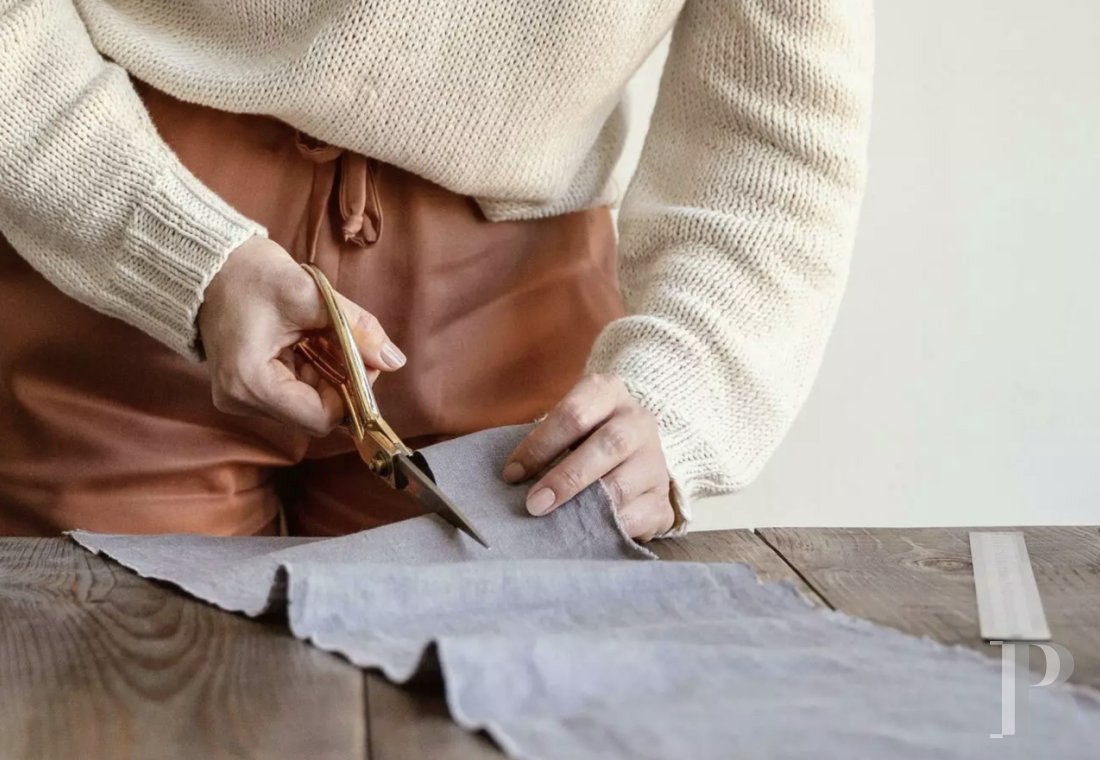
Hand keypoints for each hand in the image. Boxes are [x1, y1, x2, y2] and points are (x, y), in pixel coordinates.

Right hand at [197, 236, 405, 435]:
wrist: (210, 263)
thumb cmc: (250, 273)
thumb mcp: (310, 295)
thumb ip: (355, 329)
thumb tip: (395, 360)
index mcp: (250, 384)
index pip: (320, 417)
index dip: (352, 393)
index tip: (364, 359)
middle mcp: (241, 400)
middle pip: (315, 413)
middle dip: (341, 381)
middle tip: (349, 342)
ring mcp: (241, 397)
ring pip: (307, 403)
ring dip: (327, 374)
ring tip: (322, 335)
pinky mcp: (246, 388)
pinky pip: (293, 392)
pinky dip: (311, 370)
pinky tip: (308, 341)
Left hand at [502, 374, 674, 540]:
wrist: (635, 455)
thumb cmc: (586, 438)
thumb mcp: (567, 426)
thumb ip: (544, 444)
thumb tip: (512, 479)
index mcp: (608, 393)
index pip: (574, 414)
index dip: (540, 445)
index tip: (512, 474)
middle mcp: (637, 421)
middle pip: (608, 445)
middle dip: (566, 478)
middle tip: (534, 504)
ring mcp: (655, 460)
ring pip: (623, 484)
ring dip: (585, 507)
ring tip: (556, 523)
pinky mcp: (662, 498)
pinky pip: (637, 516)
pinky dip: (608, 527)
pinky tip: (587, 532)